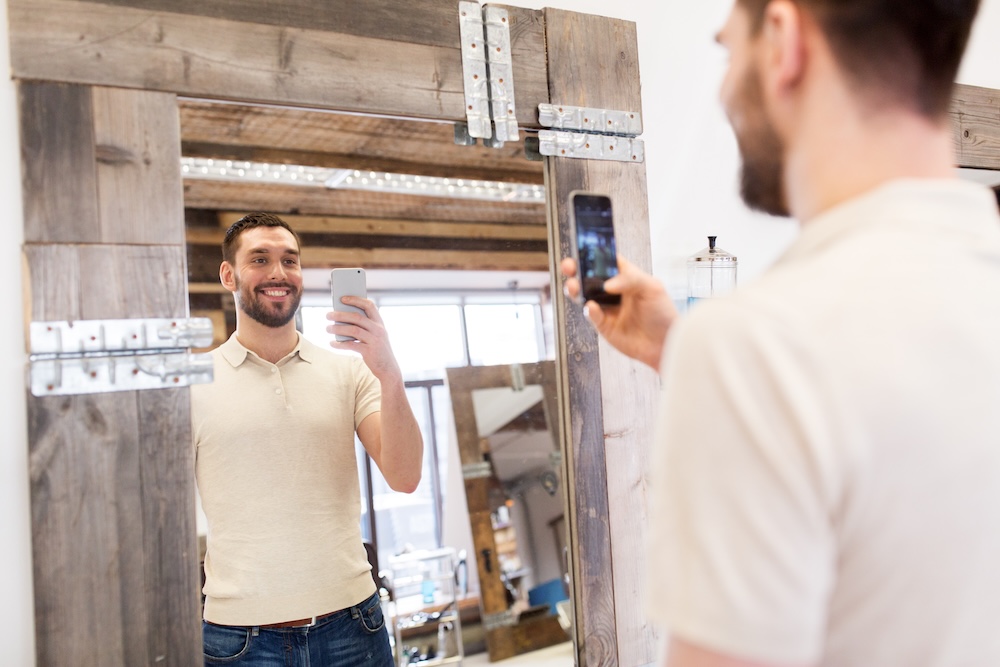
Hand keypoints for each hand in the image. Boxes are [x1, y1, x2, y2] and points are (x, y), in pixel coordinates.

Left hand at [327, 297, 401, 380]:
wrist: (389, 369)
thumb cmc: (378, 350)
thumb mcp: (375, 336)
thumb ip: (364, 327)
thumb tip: (341, 319)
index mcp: (380, 323)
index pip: (369, 305)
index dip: (356, 300)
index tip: (342, 298)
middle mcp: (378, 330)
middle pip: (357, 317)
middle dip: (340, 314)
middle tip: (328, 315)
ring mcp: (374, 340)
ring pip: (352, 330)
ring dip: (337, 328)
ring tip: (328, 328)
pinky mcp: (369, 352)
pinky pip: (350, 345)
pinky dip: (339, 344)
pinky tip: (332, 343)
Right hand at [560, 254, 676, 370]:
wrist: (665, 344)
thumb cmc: (663, 313)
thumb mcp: (652, 288)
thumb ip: (630, 279)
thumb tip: (607, 284)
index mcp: (626, 277)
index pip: (606, 261)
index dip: (594, 255)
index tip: (582, 251)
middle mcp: (614, 291)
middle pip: (590, 277)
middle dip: (576, 270)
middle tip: (569, 266)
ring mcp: (607, 308)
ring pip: (585, 295)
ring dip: (576, 289)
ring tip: (573, 286)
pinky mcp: (604, 325)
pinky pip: (592, 315)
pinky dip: (590, 310)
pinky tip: (592, 307)